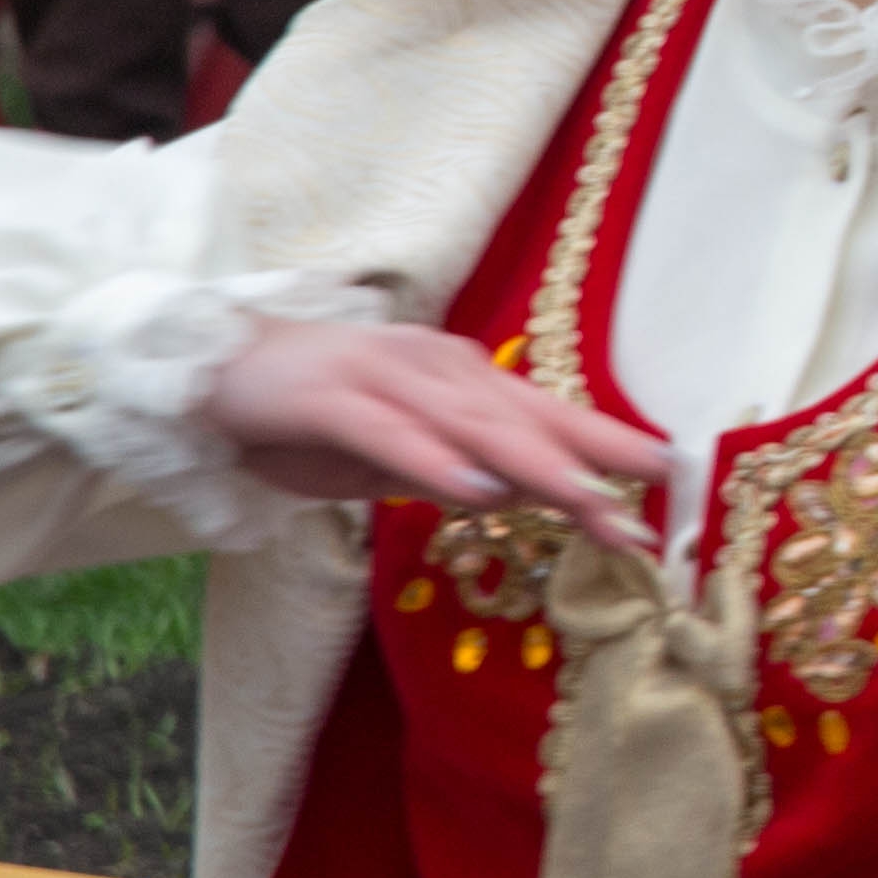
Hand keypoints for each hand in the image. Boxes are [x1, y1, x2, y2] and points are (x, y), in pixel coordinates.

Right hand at [196, 317, 666, 533]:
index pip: (546, 420)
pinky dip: (436, 462)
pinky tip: (476, 490)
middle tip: (647, 508)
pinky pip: (393, 434)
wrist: (210, 371)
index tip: (668, 482)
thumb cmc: (311, 417)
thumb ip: (454, 471)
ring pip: (474, 426)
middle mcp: (436, 369)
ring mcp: (386, 377)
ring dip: (535, 466)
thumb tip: (518, 495)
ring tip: (590, 501)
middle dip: (591, 465)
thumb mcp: (396, 456)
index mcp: (458, 382)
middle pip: (527, 422)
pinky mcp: (332, 396)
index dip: (606, 450)